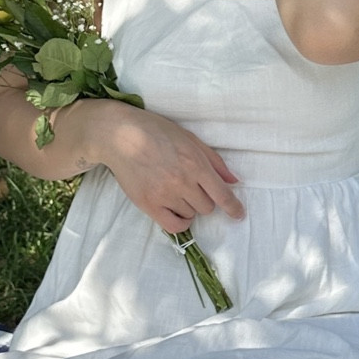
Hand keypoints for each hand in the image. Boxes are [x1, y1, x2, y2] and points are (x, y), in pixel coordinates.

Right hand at [87, 102, 244, 232]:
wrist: (120, 136)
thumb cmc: (156, 132)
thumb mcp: (190, 139)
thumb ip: (214, 161)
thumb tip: (233, 181)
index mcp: (195, 164)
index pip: (222, 195)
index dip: (233, 207)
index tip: (239, 215)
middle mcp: (182, 182)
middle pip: (207, 207)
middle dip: (204, 199)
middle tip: (191, 186)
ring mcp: (165, 195)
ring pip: (191, 215)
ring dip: (189, 207)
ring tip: (175, 190)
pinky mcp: (148, 205)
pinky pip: (173, 226)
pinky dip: (180, 222)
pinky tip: (176, 211)